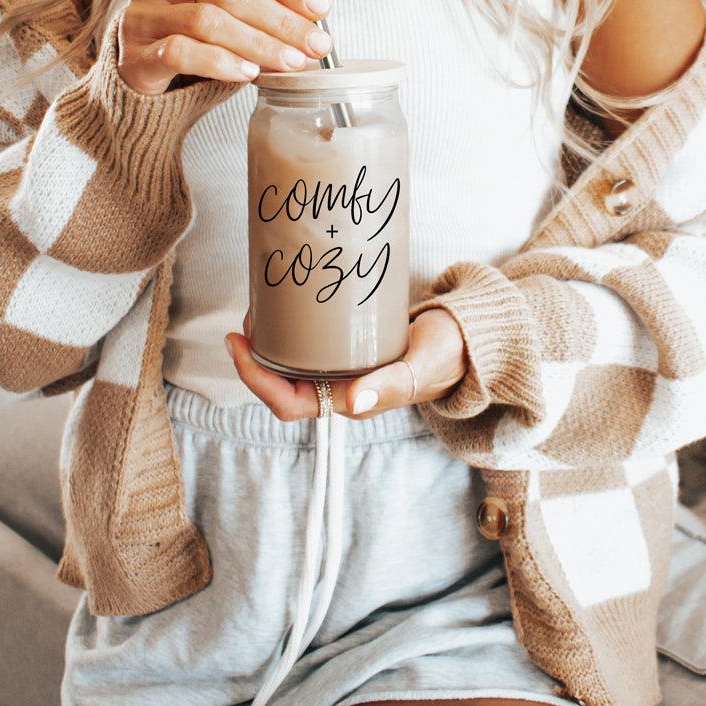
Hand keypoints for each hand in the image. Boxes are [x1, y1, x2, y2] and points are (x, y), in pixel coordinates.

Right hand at [117, 0, 334, 94]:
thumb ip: (260, 10)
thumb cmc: (191, 40)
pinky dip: (221, 62)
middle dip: (281, 20)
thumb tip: (314, 24)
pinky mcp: (134, 54)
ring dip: (259, 43)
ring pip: (208, 21)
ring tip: (290, 62)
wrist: (136, 73)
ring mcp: (144, 14)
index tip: (320, 7)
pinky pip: (181, 52)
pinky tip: (248, 73)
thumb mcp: (224, 14)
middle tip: (315, 44)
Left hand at [223, 309, 467, 419]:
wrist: (468, 340)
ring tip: (261, 306)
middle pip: (280, 383)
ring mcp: (343, 369)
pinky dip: (291, 328)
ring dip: (270, 340)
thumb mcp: (423, 365)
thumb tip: (353, 401)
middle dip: (254, 355)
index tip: (237, 342)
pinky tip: (287, 302)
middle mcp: (340, 388)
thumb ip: (394, 383)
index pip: (287, 403)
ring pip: (291, 363)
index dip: (255, 378)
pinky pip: (308, 345)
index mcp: (351, 400)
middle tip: (247, 317)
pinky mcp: (348, 348)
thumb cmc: (448, 354)